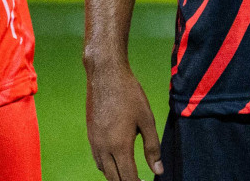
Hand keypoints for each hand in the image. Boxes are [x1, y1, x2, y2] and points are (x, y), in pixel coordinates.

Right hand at [85, 61, 161, 180]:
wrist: (105, 78)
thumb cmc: (130, 96)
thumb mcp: (147, 120)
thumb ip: (153, 147)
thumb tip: (159, 170)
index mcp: (119, 147)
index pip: (127, 178)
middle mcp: (103, 149)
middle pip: (113, 178)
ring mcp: (94, 144)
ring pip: (104, 171)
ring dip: (116, 176)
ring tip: (131, 175)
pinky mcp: (90, 137)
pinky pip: (98, 160)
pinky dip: (108, 167)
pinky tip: (118, 162)